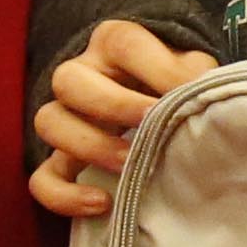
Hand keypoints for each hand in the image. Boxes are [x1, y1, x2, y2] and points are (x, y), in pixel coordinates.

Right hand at [30, 15, 220, 217]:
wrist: (163, 106)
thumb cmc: (179, 84)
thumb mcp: (194, 70)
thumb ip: (199, 78)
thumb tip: (204, 100)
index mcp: (115, 44)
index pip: (123, 43)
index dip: (155, 69)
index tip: (183, 95)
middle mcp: (82, 75)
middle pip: (68, 80)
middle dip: (112, 106)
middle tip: (150, 128)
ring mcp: (66, 118)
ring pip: (48, 122)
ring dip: (89, 145)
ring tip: (128, 166)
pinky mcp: (60, 160)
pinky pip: (42, 178)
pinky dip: (64, 195)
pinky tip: (103, 203)